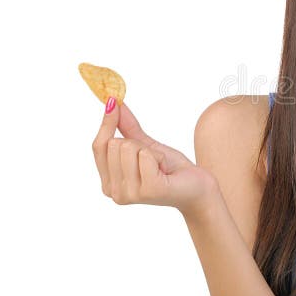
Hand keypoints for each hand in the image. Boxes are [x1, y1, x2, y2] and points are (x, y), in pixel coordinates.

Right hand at [91, 97, 216, 215]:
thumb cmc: (171, 169)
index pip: (98, 146)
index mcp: (108, 183)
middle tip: (153, 159)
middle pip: (114, 144)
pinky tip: (165, 171)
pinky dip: (159, 156)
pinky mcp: (149, 190)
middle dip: (138, 144)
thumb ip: (127, 127)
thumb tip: (113, 104)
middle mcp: (114, 192)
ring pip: (129, 148)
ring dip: (151, 151)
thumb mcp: (146, 145)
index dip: (106, 123)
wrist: (198, 187)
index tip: (113, 101)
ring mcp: (130, 193)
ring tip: (160, 166)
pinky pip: (146, 156)